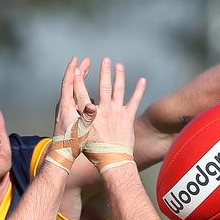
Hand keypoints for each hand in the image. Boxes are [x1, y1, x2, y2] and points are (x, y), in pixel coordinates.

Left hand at [53, 56, 94, 137]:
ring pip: (72, 90)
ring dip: (80, 80)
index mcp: (65, 107)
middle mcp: (63, 106)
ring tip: (87, 71)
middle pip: (70, 84)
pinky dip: (80, 90)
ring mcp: (65, 111)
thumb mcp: (81, 129)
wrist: (62, 154)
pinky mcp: (68, 116)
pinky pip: (74, 98)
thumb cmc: (71, 144)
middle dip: (78, 72)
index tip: (77, 59)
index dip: (72, 71)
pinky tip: (88, 91)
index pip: (67, 83)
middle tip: (87, 61)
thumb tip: (92, 105)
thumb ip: (87, 116)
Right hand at [82, 58, 145, 173]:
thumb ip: (81, 121)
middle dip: (104, 71)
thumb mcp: (82, 135)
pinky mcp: (128, 117)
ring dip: (119, 76)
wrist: (113, 160)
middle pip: (104, 86)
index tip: (76, 69)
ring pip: (118, 89)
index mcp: (91, 114)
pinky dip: (139, 90)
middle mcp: (104, 110)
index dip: (78, 80)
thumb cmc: (95, 150)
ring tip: (118, 65)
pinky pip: (135, 100)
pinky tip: (142, 80)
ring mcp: (117, 113)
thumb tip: (77, 112)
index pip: (82, 93)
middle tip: (105, 60)